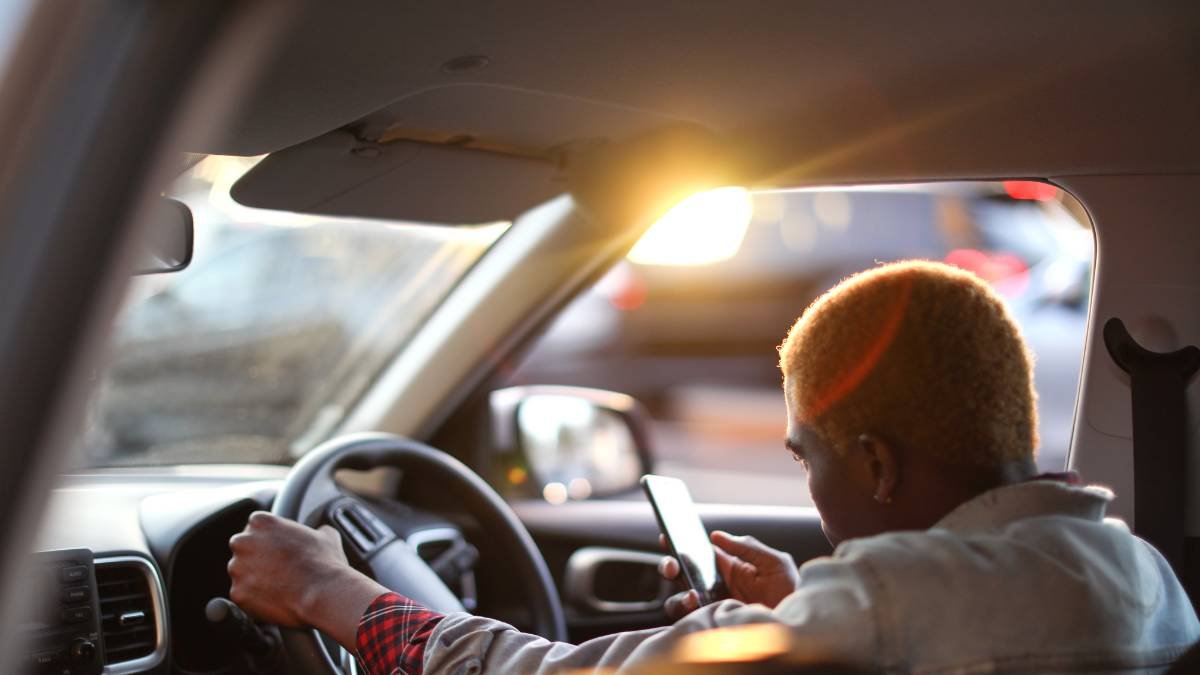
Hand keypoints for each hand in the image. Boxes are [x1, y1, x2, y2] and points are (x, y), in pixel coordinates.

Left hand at [228, 511, 386, 647]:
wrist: (323, 593)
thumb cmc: (324, 563)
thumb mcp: (326, 536)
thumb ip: (315, 529)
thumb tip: (320, 532)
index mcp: (261, 522)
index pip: (255, 526)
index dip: (268, 539)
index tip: (278, 549)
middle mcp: (243, 542)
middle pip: (243, 548)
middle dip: (256, 558)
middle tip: (278, 568)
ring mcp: (237, 569)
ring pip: (241, 573)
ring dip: (254, 579)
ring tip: (279, 586)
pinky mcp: (237, 594)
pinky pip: (243, 595)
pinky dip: (256, 599)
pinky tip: (275, 599)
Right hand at [659, 531, 797, 619]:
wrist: (797, 628)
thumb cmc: (791, 593)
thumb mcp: (775, 563)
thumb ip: (747, 547)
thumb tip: (715, 536)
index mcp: (730, 568)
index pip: (699, 553)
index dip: (680, 544)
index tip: (667, 536)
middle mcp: (717, 587)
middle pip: (682, 575)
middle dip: (670, 566)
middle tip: (673, 566)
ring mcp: (713, 607)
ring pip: (679, 598)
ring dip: (678, 593)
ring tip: (691, 594)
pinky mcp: (713, 624)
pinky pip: (689, 619)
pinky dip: (686, 612)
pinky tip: (696, 605)